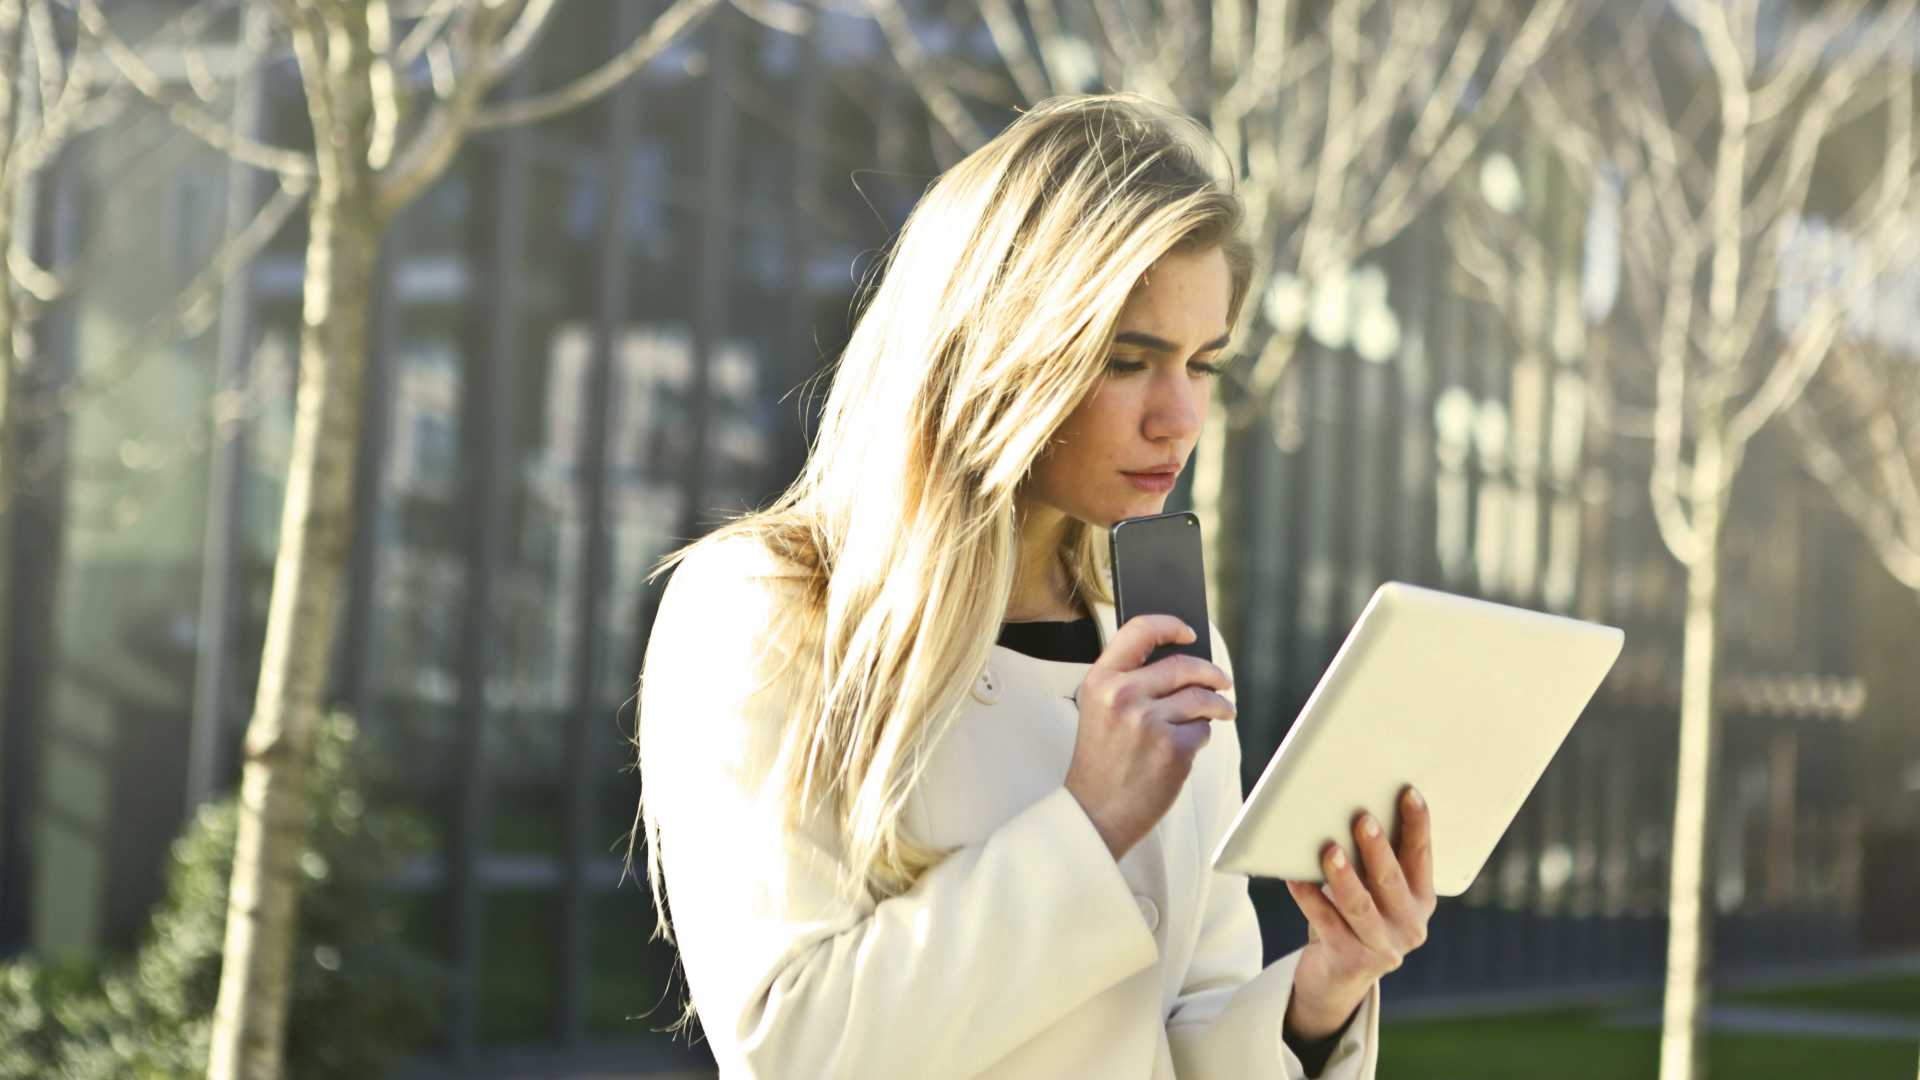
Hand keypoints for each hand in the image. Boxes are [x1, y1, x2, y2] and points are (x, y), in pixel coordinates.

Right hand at [1065, 615, 1235, 859]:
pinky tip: (1187, 747)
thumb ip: (1129, 681)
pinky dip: (1201, 736)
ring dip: (1218, 705)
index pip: (1139, 631)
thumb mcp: (1098, 709)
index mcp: (1100, 680)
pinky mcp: (1172, 748)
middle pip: (1183, 665)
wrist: (1096, 812)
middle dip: (1211, 673)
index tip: (1189, 632)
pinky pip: (1202, 730)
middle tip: (1223, 681)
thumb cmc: (1101, 761)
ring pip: (1200, 697)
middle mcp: (1123, 695)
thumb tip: (1181, 661)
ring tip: (1223, 711)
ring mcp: (1148, 722)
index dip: (1169, 625)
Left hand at [1281, 785, 1435, 1039]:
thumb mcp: (1375, 890)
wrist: (1338, 976)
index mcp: (1422, 900)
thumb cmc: (1354, 914)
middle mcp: (1409, 925)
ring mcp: (1382, 947)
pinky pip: (1325, 923)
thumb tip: (1351, 806)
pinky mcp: (1350, 961)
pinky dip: (1308, 898)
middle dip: (1377, 848)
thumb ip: (1373, 858)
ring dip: (1344, 876)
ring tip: (1329, 850)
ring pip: (1359, 906)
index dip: (1418, 825)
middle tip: (1362, 818)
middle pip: (1390, 881)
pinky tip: (1293, 877)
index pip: (1422, 857)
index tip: (1409, 792)